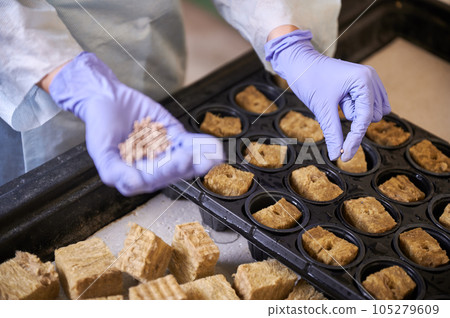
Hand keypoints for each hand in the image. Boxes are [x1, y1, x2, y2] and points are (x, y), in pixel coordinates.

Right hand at [48, 52, 222, 195]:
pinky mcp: (175, 137)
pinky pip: (190, 142)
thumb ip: (114, 171)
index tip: (179, 162)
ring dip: (201, 159)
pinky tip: (214, 146)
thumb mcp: (100, 150)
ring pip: (185, 158)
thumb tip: (133, 185)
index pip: (153, 179)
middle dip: (186, 166)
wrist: (107, 98)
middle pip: (173, 171)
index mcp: (136, 177)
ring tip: (214, 158)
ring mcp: (166, 152)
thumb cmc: (100, 126)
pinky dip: (202, 144)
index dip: (166, 172)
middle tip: (198, 160)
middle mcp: (153, 167)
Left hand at [265, 28, 389, 160]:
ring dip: (353, 113)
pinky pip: (367, 106)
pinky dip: (354, 109)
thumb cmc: (309, 80)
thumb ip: (333, 133)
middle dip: (353, 119)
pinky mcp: (363, 84)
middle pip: (371, 116)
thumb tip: (336, 156)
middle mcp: (371, 78)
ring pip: (371, 112)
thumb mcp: (322, 109)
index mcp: (363, 80)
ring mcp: (369, 80)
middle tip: (334, 107)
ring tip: (336, 100)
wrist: (300, 63)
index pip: (365, 118)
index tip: (345, 157)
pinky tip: (340, 101)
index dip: (355, 139)